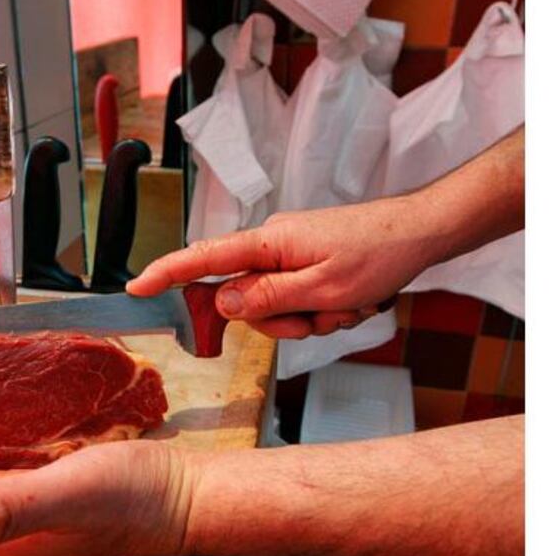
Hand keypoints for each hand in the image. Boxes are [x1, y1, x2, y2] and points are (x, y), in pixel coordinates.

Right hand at [128, 197, 439, 338]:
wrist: (420, 234)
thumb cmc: (377, 253)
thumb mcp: (322, 288)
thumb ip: (267, 298)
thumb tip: (221, 303)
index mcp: (268, 241)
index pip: (204, 258)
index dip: (167, 274)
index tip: (136, 287)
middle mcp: (272, 246)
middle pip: (243, 299)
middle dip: (279, 321)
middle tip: (317, 318)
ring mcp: (290, 257)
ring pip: (274, 308)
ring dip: (309, 319)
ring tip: (344, 307)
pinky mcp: (306, 266)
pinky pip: (298, 302)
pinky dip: (323, 312)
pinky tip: (352, 303)